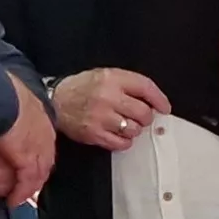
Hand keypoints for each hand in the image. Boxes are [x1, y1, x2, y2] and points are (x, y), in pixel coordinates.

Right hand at [0, 73, 54, 204]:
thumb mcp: (7, 92)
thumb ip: (6, 102)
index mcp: (37, 112)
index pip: (42, 136)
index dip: (36, 150)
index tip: (28, 159)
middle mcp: (44, 130)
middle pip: (45, 156)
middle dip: (38, 170)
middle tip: (28, 183)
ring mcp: (39, 146)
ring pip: (39, 171)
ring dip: (29, 185)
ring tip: (19, 195)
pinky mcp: (29, 160)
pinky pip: (27, 182)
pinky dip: (20, 193)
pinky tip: (13, 200)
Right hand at [50, 68, 168, 151]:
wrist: (54, 102)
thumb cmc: (80, 88)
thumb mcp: (104, 75)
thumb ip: (127, 84)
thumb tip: (153, 101)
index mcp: (112, 79)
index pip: (145, 88)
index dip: (159, 99)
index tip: (165, 107)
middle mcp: (108, 97)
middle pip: (143, 112)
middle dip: (145, 116)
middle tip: (138, 116)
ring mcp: (101, 118)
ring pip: (134, 130)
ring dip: (133, 129)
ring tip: (124, 124)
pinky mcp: (95, 134)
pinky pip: (121, 143)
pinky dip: (124, 141)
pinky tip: (118, 134)